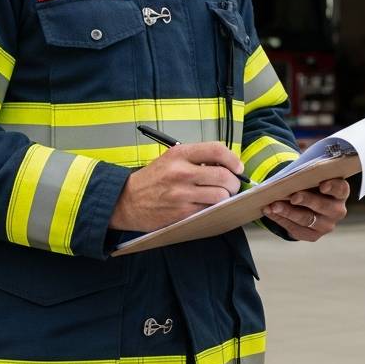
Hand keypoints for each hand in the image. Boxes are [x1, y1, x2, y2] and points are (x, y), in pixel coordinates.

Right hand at [110, 142, 242, 231]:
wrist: (127, 200)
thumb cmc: (152, 180)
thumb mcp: (171, 159)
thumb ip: (197, 158)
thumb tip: (226, 164)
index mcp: (179, 154)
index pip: (216, 150)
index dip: (233, 159)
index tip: (237, 167)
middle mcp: (181, 172)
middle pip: (223, 175)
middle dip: (234, 182)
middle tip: (232, 185)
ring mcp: (182, 194)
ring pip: (220, 195)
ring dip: (225, 197)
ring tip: (220, 196)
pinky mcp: (182, 212)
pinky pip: (209, 209)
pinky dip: (213, 208)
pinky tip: (207, 205)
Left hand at [262, 178, 348, 240]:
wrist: (306, 205)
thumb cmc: (309, 185)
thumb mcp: (312, 178)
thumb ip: (307, 175)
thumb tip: (290, 173)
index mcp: (340, 193)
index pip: (340, 189)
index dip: (333, 187)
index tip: (322, 184)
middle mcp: (337, 211)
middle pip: (323, 206)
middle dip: (306, 200)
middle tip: (292, 196)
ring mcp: (326, 225)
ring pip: (307, 219)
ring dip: (288, 212)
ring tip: (273, 205)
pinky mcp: (313, 236)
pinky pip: (296, 230)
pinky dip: (281, 220)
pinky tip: (270, 212)